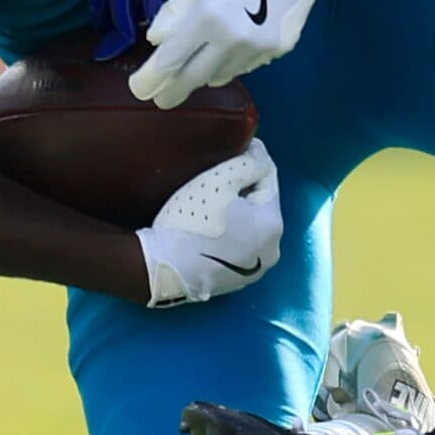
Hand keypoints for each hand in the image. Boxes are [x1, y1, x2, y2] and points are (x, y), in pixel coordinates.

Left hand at [131, 0, 337, 105]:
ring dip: (203, 74)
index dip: (150, 79)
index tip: (139, 89)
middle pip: (193, 79)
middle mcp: (233, 39)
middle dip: (172, 92)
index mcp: (208, 15)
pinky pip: (245, 65)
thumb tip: (157, 41)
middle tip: (159, 98)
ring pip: (220, 76)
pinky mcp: (279, 47)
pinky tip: (225, 49)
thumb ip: (174, 9)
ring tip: (194, 67)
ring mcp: (259, 47)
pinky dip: (229, 62)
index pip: (170, 61)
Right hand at [135, 139, 283, 304]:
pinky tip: (206, 228)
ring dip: (235, 212)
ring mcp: (254, 271)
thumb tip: (260, 153)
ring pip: (248, 227)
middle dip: (242, 189)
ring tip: (209, 202)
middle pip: (259, 205)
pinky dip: (227, 235)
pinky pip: (236, 246)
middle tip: (215, 179)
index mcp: (273, 225)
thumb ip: (250, 161)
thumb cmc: (191, 221)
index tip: (230, 152)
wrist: (160, 269)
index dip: (249, 162)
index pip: (268, 179)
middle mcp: (272, 251)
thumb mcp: (221, 180)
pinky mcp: (235, 282)